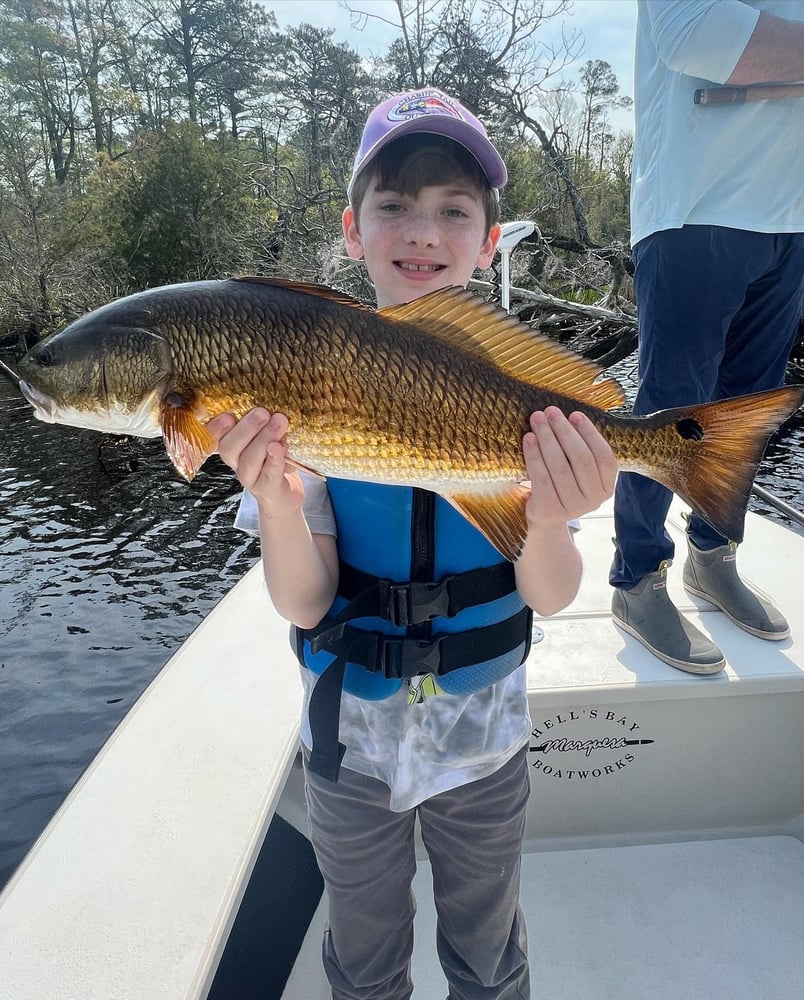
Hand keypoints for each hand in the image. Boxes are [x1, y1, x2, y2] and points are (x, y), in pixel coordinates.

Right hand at [207, 408, 304, 517]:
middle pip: (230, 448)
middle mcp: (236, 463)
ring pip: (248, 461)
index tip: (226, 415)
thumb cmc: (274, 457)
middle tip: (263, 412)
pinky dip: (274, 460)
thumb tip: (269, 399)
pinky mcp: (268, 490)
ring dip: (263, 440)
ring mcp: (250, 479)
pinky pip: (269, 475)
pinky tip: (279, 447)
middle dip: (246, 428)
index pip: (212, 437)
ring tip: (279, 423)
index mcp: (231, 446)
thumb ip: (262, 420)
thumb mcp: (267, 434)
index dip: (215, 427)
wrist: (285, 493)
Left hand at [522, 407, 616, 527]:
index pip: (604, 456)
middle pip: (581, 459)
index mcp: (606, 487)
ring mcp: (573, 508)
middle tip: (551, 411)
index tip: (575, 414)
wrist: (544, 518)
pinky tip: (529, 438)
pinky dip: (534, 455)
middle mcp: (594, 500)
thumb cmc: (561, 485)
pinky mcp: (550, 510)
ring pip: (560, 466)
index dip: (590, 433)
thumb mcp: (578, 473)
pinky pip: (541, 477)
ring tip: (537, 419)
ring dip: (547, 438)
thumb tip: (566, 416)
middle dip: (564, 431)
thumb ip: (580, 451)